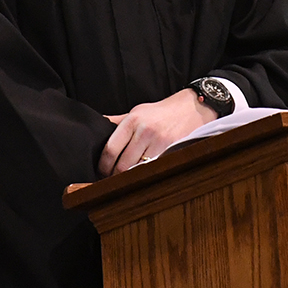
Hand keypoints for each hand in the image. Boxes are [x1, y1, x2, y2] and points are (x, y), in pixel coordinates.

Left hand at [98, 89, 216, 176]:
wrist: (190, 109)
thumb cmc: (160, 113)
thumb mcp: (137, 112)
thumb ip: (117, 122)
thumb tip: (97, 126)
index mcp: (132, 121)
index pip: (110, 149)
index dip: (103, 165)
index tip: (101, 170)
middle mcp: (144, 131)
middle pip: (122, 164)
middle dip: (114, 175)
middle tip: (111, 179)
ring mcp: (159, 142)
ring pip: (137, 170)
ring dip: (129, 178)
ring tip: (125, 179)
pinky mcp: (171, 150)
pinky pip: (153, 168)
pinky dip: (145, 174)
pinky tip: (142, 175)